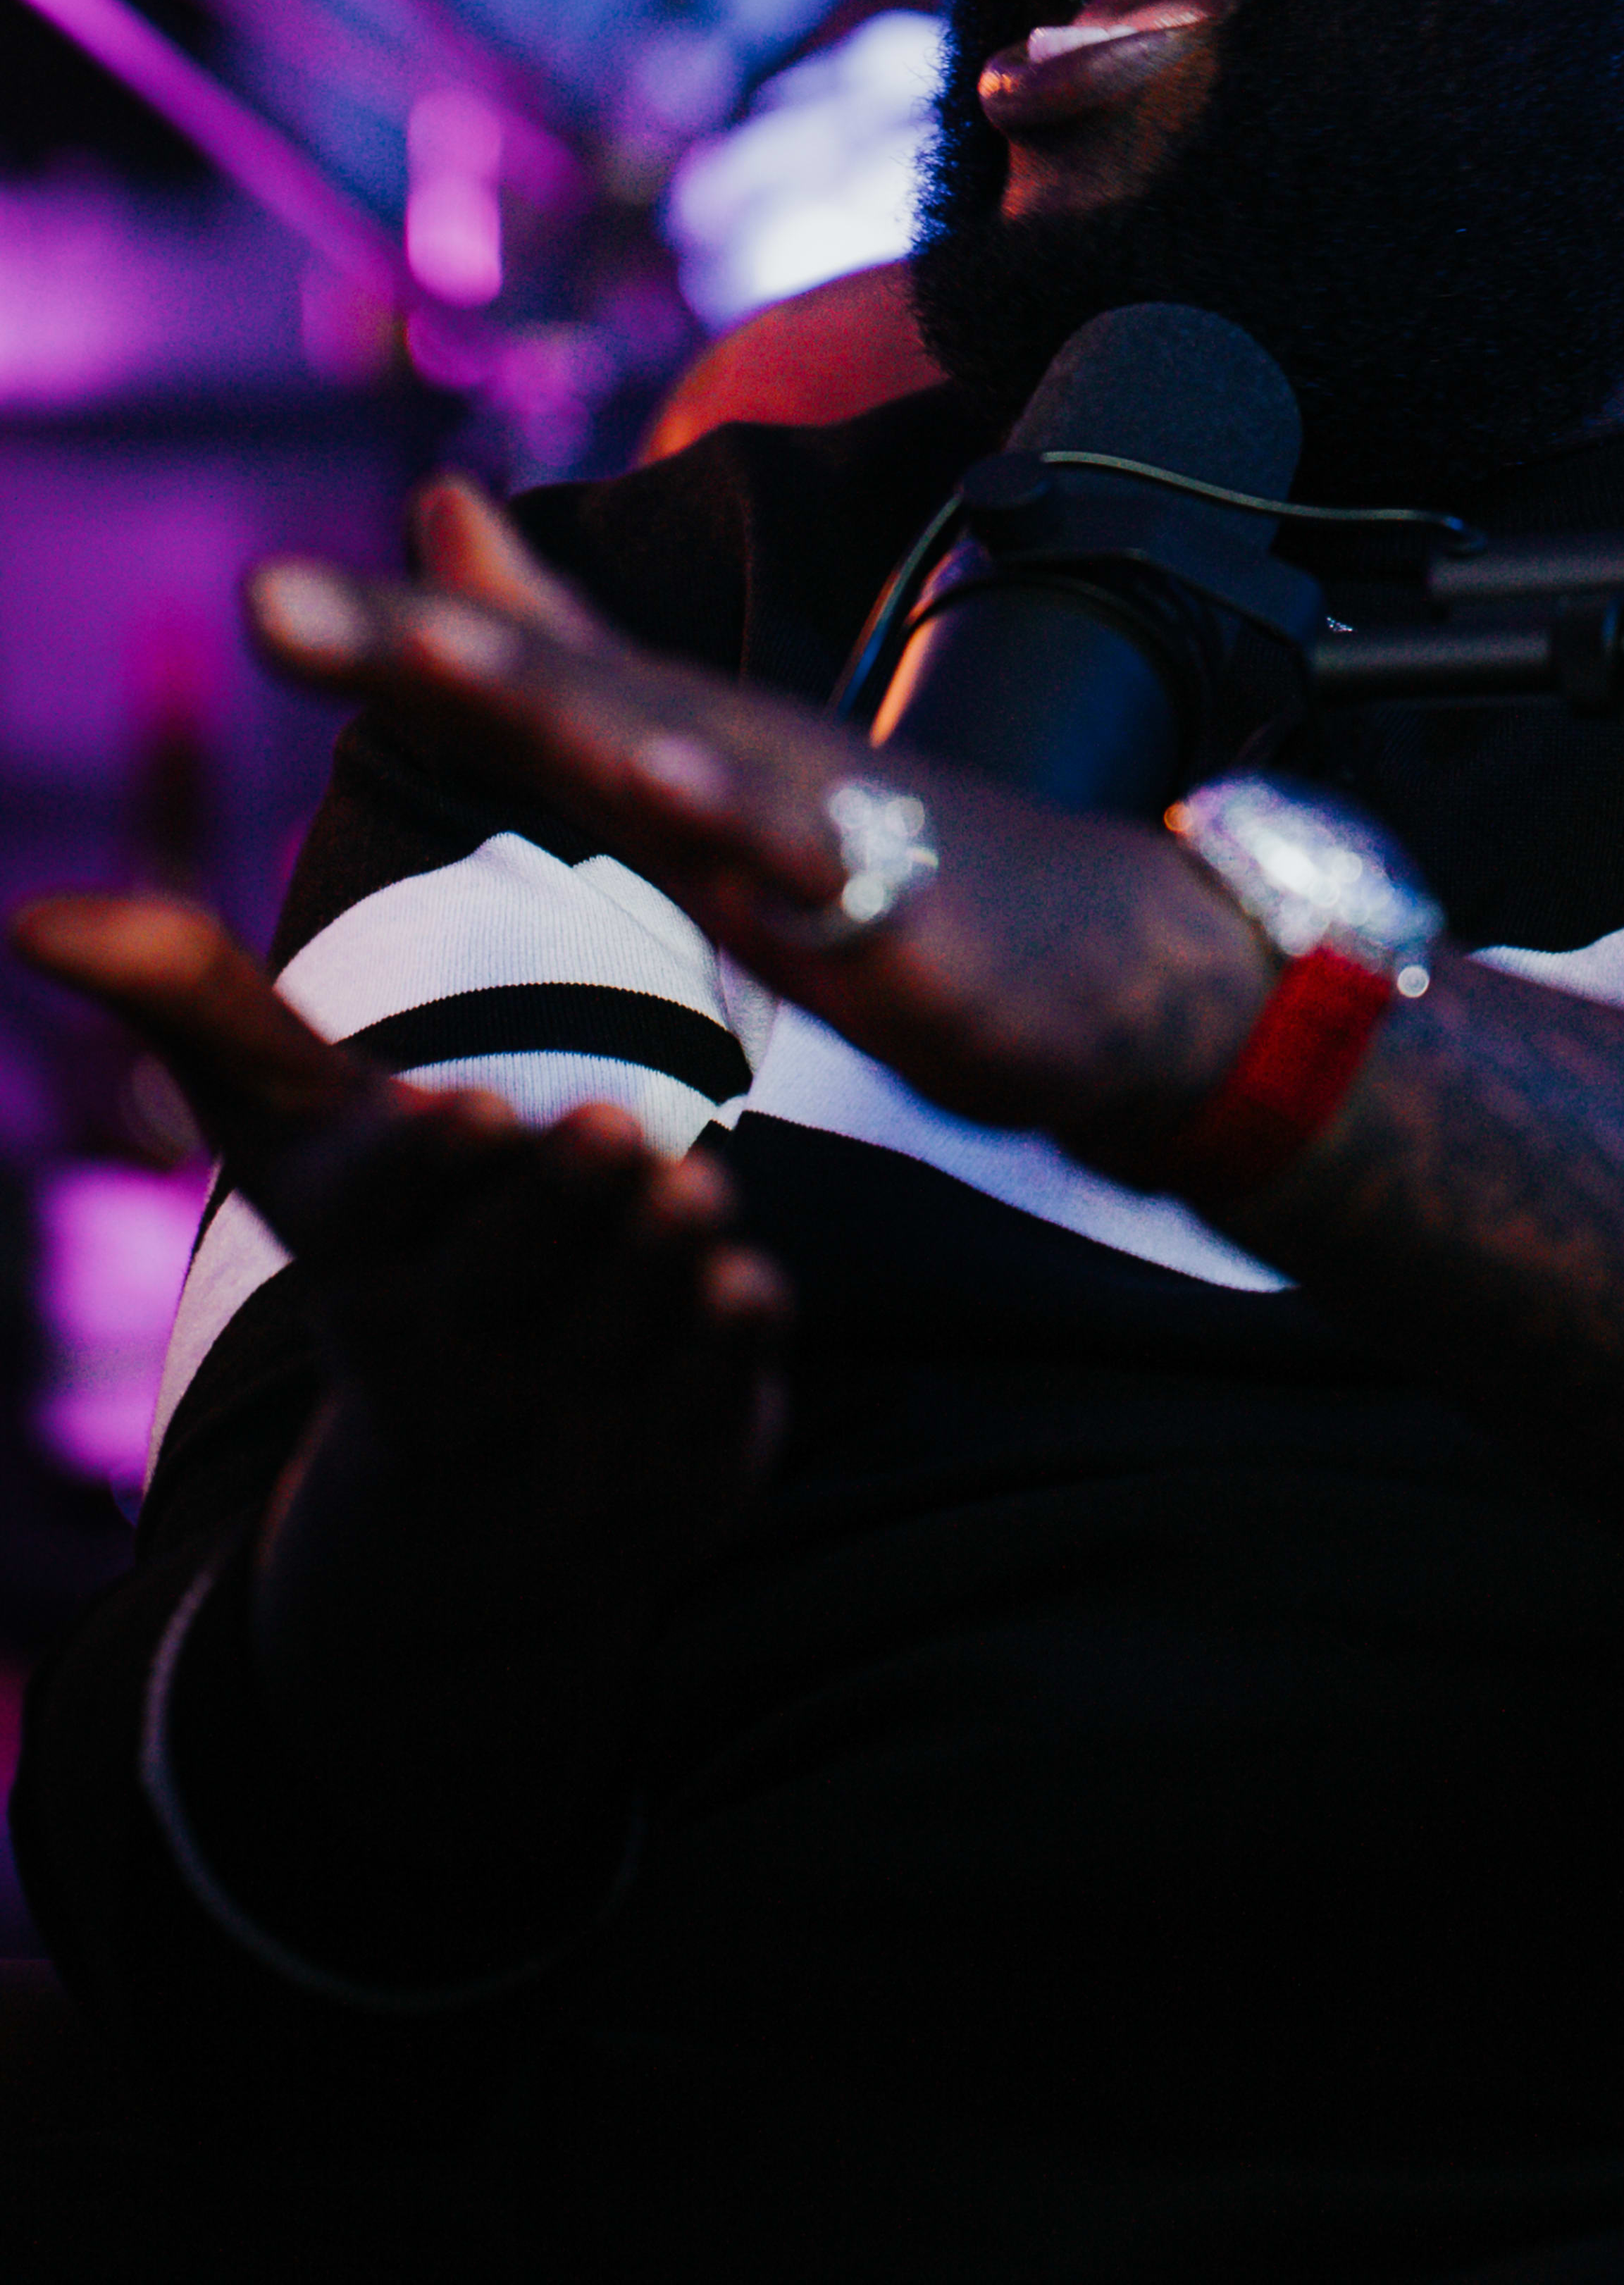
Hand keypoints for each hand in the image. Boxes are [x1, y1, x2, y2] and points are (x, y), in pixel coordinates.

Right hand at [10, 887, 789, 1606]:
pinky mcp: (675, 1470)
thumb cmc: (396, 1263)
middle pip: (514, 1268)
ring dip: (662, 1256)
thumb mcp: (304, 1148)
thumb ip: (199, 1013)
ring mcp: (568, 1431)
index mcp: (360, 1275)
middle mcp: (456, 1365)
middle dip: (561, 1198)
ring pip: (626, 1322)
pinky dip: (730, 1342)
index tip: (470, 1113)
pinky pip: (714, 1397)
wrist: (481, 1519)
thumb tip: (34, 913)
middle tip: (610, 1130)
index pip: (379, 1222)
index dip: (424, 1170)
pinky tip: (744, 1288)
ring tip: (692, 1193)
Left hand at [244, 478, 1269, 1174]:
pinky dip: (761, 843)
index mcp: (679, 748)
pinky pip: (826, 884)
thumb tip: (439, 508)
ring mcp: (825, 836)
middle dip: (421, 651)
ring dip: (563, 716)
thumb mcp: (701, 770)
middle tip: (273, 605)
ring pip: (679, 767)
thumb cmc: (888, 862)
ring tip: (444, 666)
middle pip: (560, 696)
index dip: (385, 643)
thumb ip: (567, 653)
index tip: (260, 598)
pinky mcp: (908, 923)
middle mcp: (738, 765)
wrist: (1120, 964)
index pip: (513, 680)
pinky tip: (691, 808)